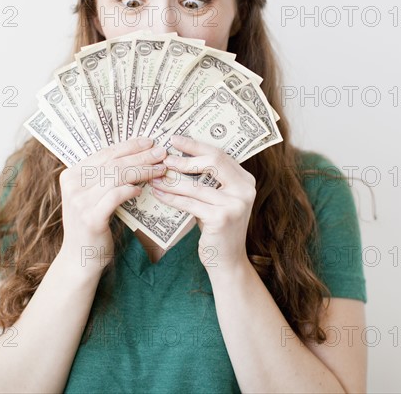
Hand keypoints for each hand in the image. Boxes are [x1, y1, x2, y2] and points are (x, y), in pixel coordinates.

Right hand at [58, 137, 166, 276]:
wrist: (80, 258)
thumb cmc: (92, 224)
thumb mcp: (93, 196)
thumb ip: (105, 177)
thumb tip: (136, 155)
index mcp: (71, 174)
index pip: (105, 153)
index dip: (129, 146)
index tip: (149, 141)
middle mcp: (72, 185)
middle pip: (113, 163)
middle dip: (140, 156)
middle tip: (161, 152)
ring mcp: (79, 202)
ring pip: (116, 177)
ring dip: (142, 171)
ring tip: (160, 169)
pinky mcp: (90, 218)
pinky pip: (115, 197)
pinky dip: (130, 190)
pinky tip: (141, 189)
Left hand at [148, 134, 255, 274]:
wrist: (227, 261)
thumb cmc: (217, 227)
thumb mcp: (217, 199)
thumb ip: (207, 180)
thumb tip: (176, 157)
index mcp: (245, 179)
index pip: (219, 154)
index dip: (195, 145)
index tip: (175, 139)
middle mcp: (245, 188)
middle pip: (212, 162)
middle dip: (184, 159)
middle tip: (163, 159)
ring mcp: (235, 203)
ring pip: (196, 185)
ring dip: (171, 180)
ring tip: (154, 176)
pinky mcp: (222, 217)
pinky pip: (190, 203)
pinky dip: (171, 198)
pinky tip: (158, 193)